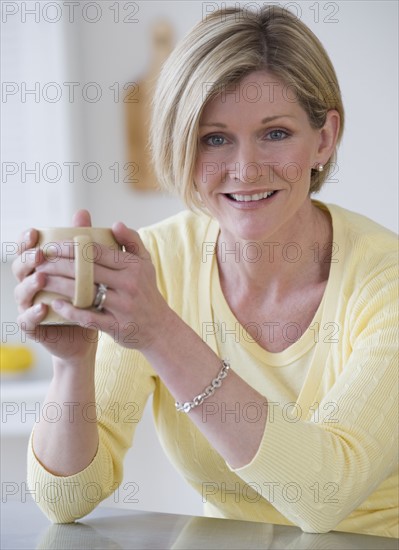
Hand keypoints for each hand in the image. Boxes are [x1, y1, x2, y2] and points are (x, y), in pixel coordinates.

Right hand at [12, 210, 97, 362]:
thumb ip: (82, 243)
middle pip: (20, 267)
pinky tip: (43, 308)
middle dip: (27, 259)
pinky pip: (28, 319)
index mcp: (41, 267)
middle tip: (40, 254)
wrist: (89, 330)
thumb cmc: (87, 296)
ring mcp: (29, 305)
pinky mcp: (33, 326)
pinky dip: (33, 313)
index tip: (34, 232)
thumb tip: (82, 212)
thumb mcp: (88, 269)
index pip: (28, 250)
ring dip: (29, 284)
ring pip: (21, 292)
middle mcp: (31, 284)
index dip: (26, 241)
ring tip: (42, 278)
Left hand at [32, 219, 172, 351]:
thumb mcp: (146, 263)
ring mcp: (122, 306)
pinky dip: (70, 310)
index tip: (52, 246)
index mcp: (132, 266)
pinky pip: (88, 317)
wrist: (160, 328)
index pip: (95, 252)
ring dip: (58, 285)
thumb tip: (115, 223)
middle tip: (40, 262)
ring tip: (40, 280)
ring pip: (84, 292)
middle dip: (58, 264)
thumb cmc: (147, 292)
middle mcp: (128, 284)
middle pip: (85, 270)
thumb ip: (132, 241)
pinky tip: (54, 304)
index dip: (70, 247)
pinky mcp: (116, 326)